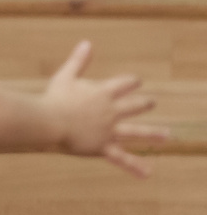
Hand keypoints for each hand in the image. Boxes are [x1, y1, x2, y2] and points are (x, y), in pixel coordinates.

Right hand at [43, 40, 166, 176]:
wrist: (48, 122)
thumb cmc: (54, 98)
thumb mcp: (65, 76)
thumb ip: (78, 61)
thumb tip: (87, 42)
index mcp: (103, 93)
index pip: (124, 84)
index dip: (132, 82)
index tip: (137, 81)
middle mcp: (111, 111)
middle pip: (134, 106)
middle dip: (143, 104)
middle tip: (150, 103)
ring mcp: (109, 130)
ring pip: (136, 132)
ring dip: (153, 133)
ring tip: (166, 135)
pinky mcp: (103, 147)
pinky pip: (122, 158)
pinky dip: (135, 165)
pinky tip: (148, 172)